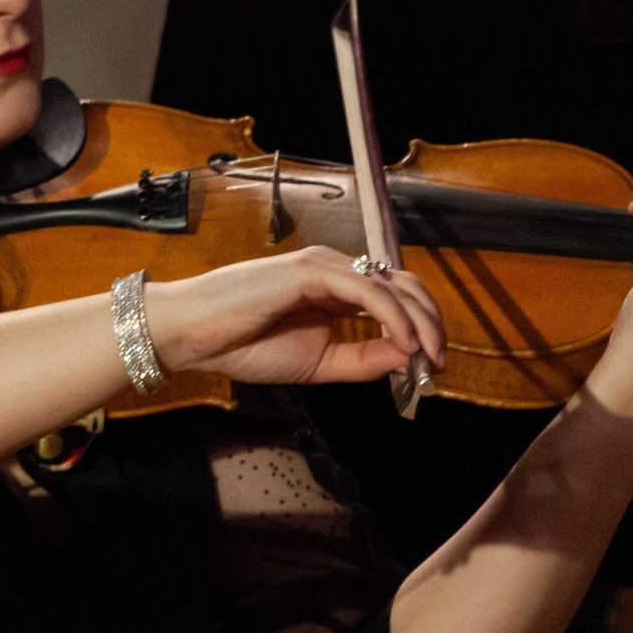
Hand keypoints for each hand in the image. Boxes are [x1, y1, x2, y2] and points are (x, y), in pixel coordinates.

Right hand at [144, 245, 447, 386]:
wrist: (194, 336)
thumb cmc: (244, 344)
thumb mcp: (318, 363)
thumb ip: (362, 359)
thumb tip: (407, 357)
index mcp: (336, 291)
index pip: (396, 299)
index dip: (421, 328)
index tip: (432, 366)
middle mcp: (336, 271)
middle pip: (404, 287)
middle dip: (430, 324)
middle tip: (438, 363)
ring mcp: (323, 266)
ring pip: (392, 286)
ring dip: (419, 322)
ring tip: (427, 357)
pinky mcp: (310, 270)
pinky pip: (366, 291)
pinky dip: (392, 316)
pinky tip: (403, 343)